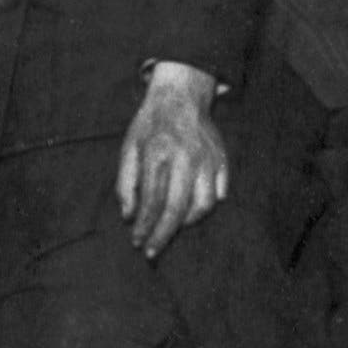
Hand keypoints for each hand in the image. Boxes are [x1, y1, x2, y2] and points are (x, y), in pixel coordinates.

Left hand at [116, 60, 228, 255]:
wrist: (181, 96)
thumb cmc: (150, 125)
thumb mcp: (128, 148)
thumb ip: (125, 183)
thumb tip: (129, 216)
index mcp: (158, 152)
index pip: (152, 200)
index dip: (144, 226)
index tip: (137, 242)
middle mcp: (185, 157)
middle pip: (177, 208)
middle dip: (163, 235)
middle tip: (152, 251)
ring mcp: (207, 158)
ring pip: (204, 204)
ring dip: (187, 222)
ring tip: (173, 226)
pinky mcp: (222, 158)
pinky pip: (220, 192)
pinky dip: (207, 205)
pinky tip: (193, 208)